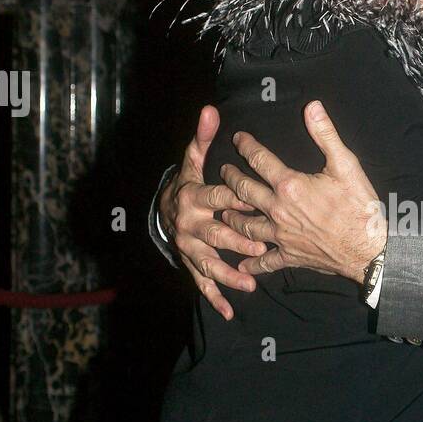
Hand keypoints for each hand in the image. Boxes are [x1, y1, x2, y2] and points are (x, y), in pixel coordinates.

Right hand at [160, 104, 267, 320]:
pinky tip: (229, 311)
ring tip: (250, 282)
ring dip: (228, 273)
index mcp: (194, 197)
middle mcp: (190, 225)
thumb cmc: (188, 184)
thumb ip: (203, 139)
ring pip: (209, 262)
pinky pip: (202, 283)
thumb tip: (211, 110)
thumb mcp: (192, 161)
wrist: (162, 211)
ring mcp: (190, 248)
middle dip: (236, 239)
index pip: (217, 197)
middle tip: (261, 245)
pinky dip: (215, 297)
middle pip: (215, 233)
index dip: (234, 197)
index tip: (255, 199)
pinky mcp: (191, 264)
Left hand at [219, 101, 386, 282]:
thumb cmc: (360, 207)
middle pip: (243, 191)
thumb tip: (312, 107)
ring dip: (231, 216)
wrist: (369, 249)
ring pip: (245, 226)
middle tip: (223, 170)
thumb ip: (326, 134)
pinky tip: (242, 263)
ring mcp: (281, 236)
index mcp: (290, 185)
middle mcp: (278, 211)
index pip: (259, 160)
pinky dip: (251, 262)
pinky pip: (265, 261)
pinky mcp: (290, 256)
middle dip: (230, 178)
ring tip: (223, 209)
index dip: (246, 146)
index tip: (238, 138)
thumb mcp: (346, 165)